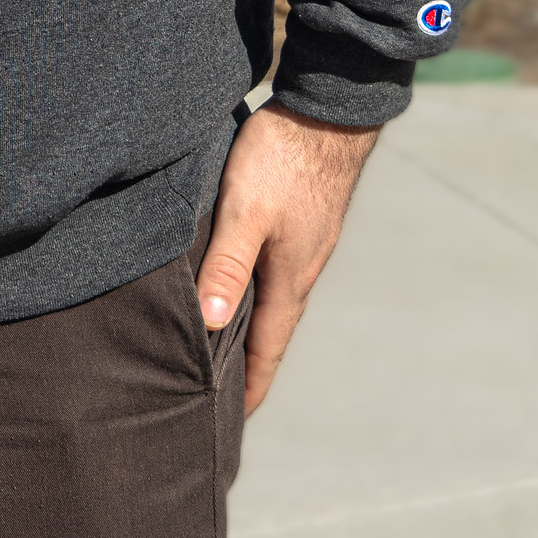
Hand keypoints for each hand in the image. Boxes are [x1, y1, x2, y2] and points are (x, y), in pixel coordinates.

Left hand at [197, 101, 381, 416]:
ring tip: (214, 353)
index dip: (246, 389)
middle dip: (242, 370)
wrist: (327, 113)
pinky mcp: (296, 226)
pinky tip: (228, 289)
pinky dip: (247, 296)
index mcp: (289, 282)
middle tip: (211, 401)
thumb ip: (228, 265)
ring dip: (243, 331)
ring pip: (267, 303)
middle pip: (267, 335)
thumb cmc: (281, 160)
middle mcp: (298, 273)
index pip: (265, 352)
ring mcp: (300, 250)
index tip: (226, 424)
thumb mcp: (245, 212)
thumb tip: (212, 323)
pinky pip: (269, 275)